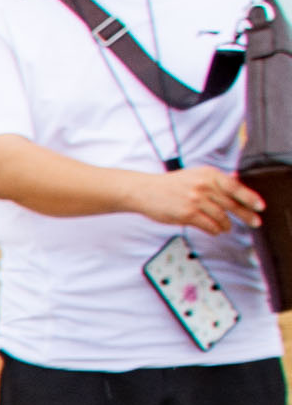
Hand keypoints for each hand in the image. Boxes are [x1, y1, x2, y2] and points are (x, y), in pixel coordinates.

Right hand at [134, 167, 265, 236]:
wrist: (145, 190)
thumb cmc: (170, 185)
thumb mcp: (195, 175)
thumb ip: (215, 180)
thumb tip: (237, 182)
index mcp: (209, 174)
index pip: (236, 187)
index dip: (250, 198)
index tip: (260, 207)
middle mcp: (204, 186)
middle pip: (232, 204)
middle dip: (245, 215)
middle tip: (254, 222)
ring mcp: (195, 201)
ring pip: (221, 217)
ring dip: (226, 225)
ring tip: (227, 227)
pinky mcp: (187, 214)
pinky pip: (209, 225)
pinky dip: (215, 230)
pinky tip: (216, 230)